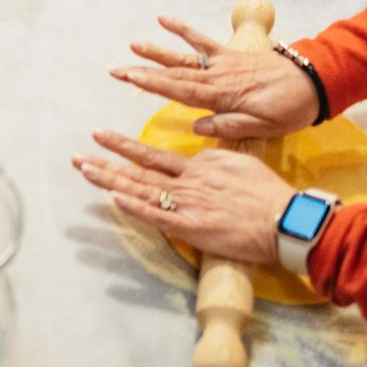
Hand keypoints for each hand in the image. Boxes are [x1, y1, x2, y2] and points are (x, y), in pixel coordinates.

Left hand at [73, 129, 294, 264]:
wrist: (286, 218)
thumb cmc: (270, 195)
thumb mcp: (241, 165)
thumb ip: (218, 160)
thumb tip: (205, 160)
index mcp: (200, 166)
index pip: (157, 159)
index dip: (129, 151)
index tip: (106, 141)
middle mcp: (188, 180)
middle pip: (140, 167)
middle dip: (107, 159)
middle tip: (80, 154)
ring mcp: (187, 202)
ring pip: (141, 188)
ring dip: (109, 178)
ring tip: (84, 168)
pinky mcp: (191, 225)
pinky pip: (156, 215)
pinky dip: (133, 206)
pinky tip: (112, 197)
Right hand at [109, 15, 319, 139]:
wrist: (315, 83)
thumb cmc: (290, 109)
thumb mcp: (264, 127)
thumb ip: (229, 125)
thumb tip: (196, 127)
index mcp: (222, 97)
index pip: (180, 91)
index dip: (152, 84)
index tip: (129, 78)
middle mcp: (217, 77)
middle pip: (174, 74)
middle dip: (144, 71)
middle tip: (117, 68)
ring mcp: (223, 64)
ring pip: (184, 58)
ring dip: (158, 52)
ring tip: (133, 44)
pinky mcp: (231, 55)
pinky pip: (203, 41)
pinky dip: (184, 30)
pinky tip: (165, 19)